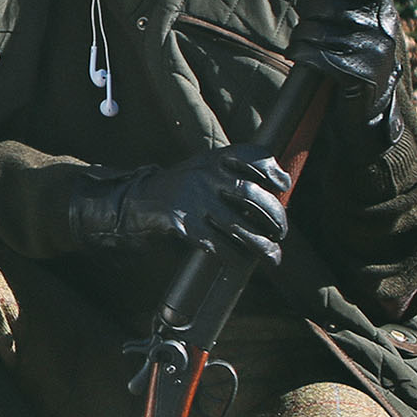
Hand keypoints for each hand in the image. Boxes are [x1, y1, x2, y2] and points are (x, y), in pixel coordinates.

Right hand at [69, 145, 290, 264]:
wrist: (133, 201)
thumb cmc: (179, 189)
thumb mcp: (203, 169)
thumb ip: (233, 174)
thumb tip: (276, 193)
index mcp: (212, 160)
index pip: (251, 156)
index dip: (272, 169)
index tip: (283, 184)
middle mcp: (205, 176)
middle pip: (252, 195)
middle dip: (275, 217)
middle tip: (281, 231)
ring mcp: (193, 199)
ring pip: (239, 226)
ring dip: (261, 244)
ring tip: (273, 255)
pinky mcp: (183, 223)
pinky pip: (217, 243)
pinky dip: (234, 255)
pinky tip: (240, 260)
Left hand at [289, 0, 405, 139]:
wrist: (371, 101)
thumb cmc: (355, 50)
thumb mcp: (352, 17)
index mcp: (385, 10)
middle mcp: (384, 29)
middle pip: (332, 8)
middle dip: (309, 14)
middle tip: (304, 24)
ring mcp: (375, 53)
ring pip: (321, 32)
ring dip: (301, 37)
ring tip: (299, 42)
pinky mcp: (361, 76)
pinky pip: (320, 57)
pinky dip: (302, 54)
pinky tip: (298, 55)